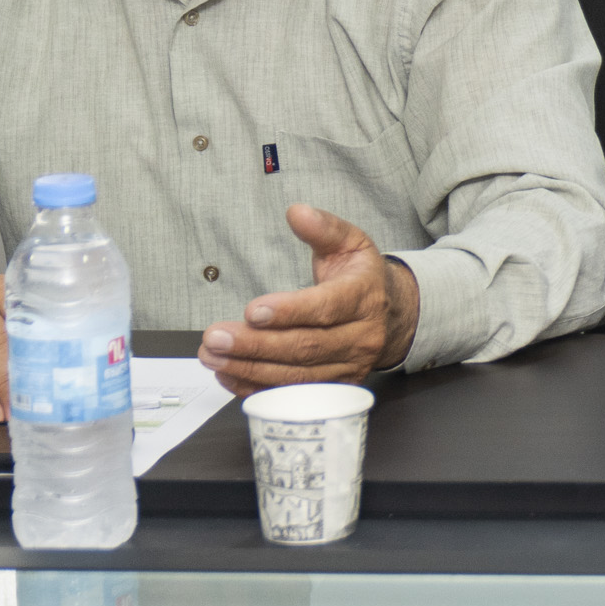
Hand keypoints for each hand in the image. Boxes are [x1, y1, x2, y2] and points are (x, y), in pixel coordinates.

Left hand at [204, 203, 419, 387]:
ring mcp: (350, 366)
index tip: (251, 310)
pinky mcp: (336, 386)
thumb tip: (297, 212)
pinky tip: (228, 375)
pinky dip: (257, 387)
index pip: (327, 307)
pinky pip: (294, 393)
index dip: (290, 311)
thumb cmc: (361, 278)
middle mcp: (361, 336)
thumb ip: (323, 228)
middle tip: (215, 337)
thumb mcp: (350, 243)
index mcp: (365, 297)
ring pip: (297, 375)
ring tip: (212, 356)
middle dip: (256, 344)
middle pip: (306, 346)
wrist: (392, 315)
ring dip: (249, 368)